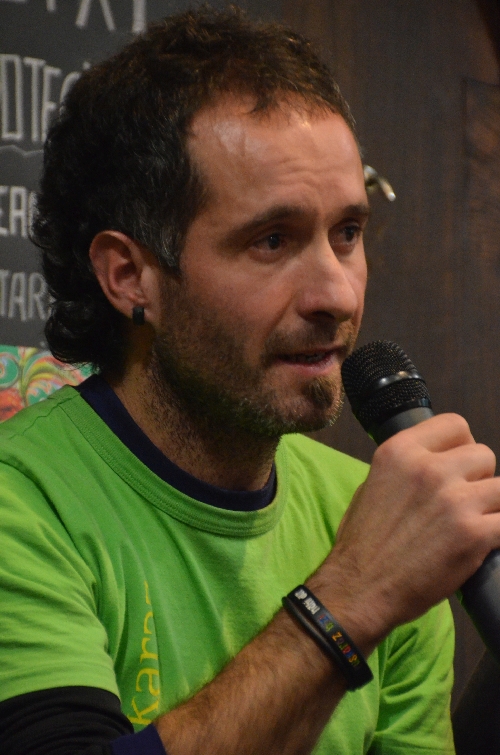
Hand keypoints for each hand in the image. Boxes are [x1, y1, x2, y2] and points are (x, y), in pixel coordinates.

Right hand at [310, 413, 499, 648]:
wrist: (360, 588)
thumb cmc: (363, 543)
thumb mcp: (373, 484)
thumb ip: (407, 466)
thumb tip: (437, 460)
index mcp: (400, 451)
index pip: (455, 424)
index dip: (461, 445)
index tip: (459, 463)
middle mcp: (428, 469)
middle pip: (483, 454)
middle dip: (477, 477)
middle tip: (463, 500)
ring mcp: (454, 500)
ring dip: (491, 504)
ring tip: (473, 521)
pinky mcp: (474, 534)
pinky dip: (496, 530)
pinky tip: (482, 540)